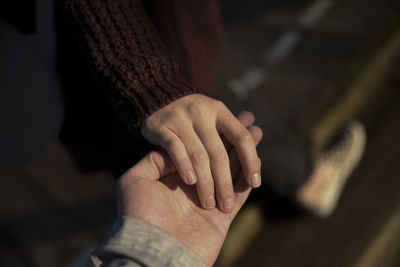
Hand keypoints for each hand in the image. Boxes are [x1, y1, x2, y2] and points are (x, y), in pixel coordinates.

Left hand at [120, 112, 262, 265]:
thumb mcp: (135, 180)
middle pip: (219, 155)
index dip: (210, 131)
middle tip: (248, 119)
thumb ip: (154, 159)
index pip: (198, 147)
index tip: (221, 115)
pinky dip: (248, 177)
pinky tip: (257, 161)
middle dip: (233, 137)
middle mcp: (194, 185)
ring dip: (246, 152)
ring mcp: (209, 200)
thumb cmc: (137, 216)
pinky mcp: (222, 218)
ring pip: (232, 171)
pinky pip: (240, 194)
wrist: (150, 252)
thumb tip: (176, 148)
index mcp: (174, 175)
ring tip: (257, 132)